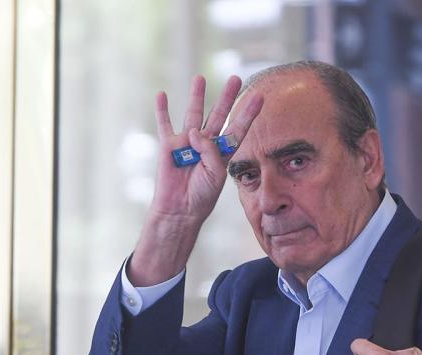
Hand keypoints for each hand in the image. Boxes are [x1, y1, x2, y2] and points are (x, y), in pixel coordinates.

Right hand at [127, 75, 263, 285]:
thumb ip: (211, 151)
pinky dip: (162, 111)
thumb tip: (194, 131)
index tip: (259, 96)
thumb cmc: (201, 195)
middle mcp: (206, 143)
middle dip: (227, 97)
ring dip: (197, 96)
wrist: (180, 209)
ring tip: (200, 78)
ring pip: (194, 114)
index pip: (238, 128)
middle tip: (235, 78)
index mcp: (222, 152)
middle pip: (219, 115)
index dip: (248, 113)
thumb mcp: (216, 174)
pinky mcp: (169, 146)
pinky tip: (161, 95)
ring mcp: (187, 143)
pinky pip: (165, 125)